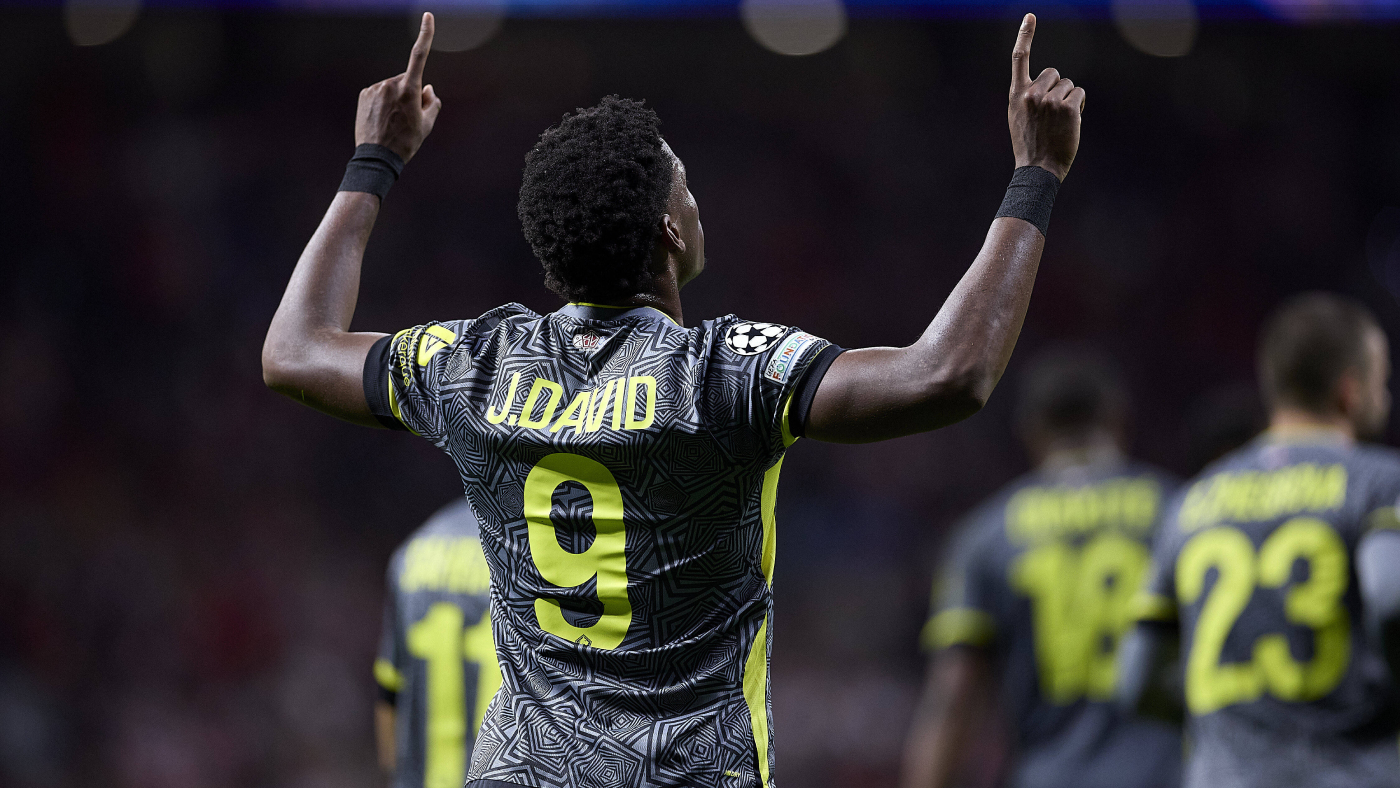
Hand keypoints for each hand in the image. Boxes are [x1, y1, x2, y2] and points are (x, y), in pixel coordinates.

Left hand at [354, 13, 441, 162]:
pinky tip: (381, 119)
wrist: (377, 157)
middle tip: (407, 118)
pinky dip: (382, 102)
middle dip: (410, 92)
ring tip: (392, 122)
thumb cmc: (406, 142)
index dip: (426, 34)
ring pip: (392, 87)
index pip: (419, 55)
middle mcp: (390, 84)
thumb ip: (432, 102)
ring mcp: (375, 88)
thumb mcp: (427, 125)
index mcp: (409, 89)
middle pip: (407, 81)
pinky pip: (379, 93)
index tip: (428, 16)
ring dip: (395, 98)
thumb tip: (428, 88)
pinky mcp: (364, 94)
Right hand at [1007, 14, 1083, 181]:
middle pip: (1054, 73)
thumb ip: (1029, 97)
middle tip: (1052, 113)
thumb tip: (1051, 83)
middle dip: (1058, 88)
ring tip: (1059, 122)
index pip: (1019, 59)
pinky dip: (1078, 105)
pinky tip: (1070, 123)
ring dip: (1069, 99)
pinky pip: (1079, 94)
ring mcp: (1050, 101)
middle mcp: (1031, 94)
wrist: (1037, 170)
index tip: (1031, 16)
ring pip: (1069, 84)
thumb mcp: (1019, 117)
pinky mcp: (1067, 108)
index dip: (1025, 35)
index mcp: (1017, 95)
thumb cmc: (1030, 145)